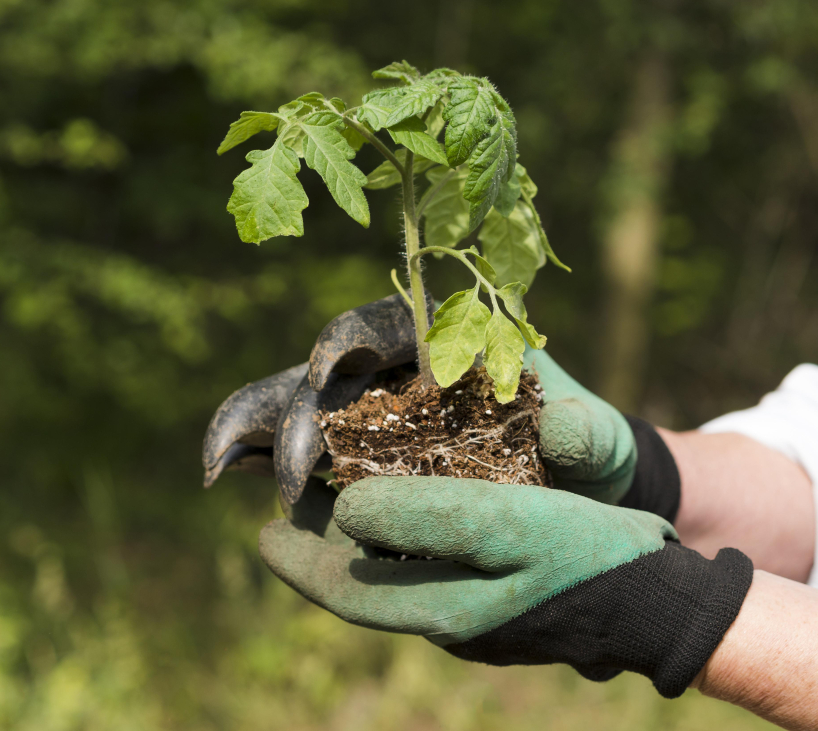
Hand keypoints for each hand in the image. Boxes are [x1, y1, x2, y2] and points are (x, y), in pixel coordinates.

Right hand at [202, 295, 655, 506]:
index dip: (350, 336)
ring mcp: (372, 413)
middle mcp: (401, 369)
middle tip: (290, 474)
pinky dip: (261, 457)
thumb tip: (562, 427)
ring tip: (217, 467)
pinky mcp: (356, 457)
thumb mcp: (599, 444)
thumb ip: (588, 435)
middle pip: (331, 373)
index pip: (389, 323)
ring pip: (299, 406)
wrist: (574, 494)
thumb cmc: (589, 454)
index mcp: (450, 341)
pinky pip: (302, 449)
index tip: (330, 368)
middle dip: (298, 412)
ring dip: (256, 430)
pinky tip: (227, 476)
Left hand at [259, 475, 752, 697]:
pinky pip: (436, 568)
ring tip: (348, 492)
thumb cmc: (586, 556)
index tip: (262, 530)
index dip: (299, 561)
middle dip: (327, 546)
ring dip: (368, 538)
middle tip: (299, 501)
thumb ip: (425, 518)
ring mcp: (478, 616)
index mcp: (443, 611)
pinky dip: (411, 537)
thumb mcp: (506, 526)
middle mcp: (451, 622)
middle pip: (368, 583)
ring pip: (401, 574)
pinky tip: (417, 505)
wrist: (658, 597)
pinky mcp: (503, 602)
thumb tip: (346, 510)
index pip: (346, 593)